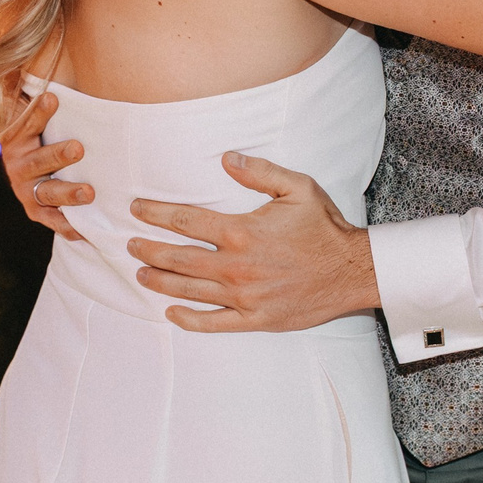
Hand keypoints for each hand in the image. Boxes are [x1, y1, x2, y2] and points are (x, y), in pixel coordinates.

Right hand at [0, 90, 89, 240]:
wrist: (28, 174)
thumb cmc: (40, 133)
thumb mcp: (29, 110)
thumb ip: (23, 87)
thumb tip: (18, 60)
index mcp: (15, 138)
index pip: (26, 122)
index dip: (37, 111)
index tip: (53, 96)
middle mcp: (18, 166)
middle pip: (38, 161)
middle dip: (57, 155)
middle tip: (79, 148)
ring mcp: (27, 191)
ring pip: (47, 192)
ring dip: (68, 193)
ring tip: (89, 191)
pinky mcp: (38, 212)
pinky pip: (53, 221)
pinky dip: (68, 226)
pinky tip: (85, 231)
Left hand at [127, 152, 377, 332]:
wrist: (353, 271)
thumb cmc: (325, 228)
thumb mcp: (298, 188)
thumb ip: (260, 172)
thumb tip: (226, 159)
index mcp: (242, 232)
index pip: (185, 221)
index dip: (155, 214)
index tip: (136, 209)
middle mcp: (237, 266)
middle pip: (178, 258)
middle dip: (148, 250)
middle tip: (129, 245)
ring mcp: (244, 297)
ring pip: (189, 290)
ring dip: (160, 281)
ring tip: (141, 273)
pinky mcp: (256, 319)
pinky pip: (214, 323)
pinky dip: (189, 320)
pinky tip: (171, 313)